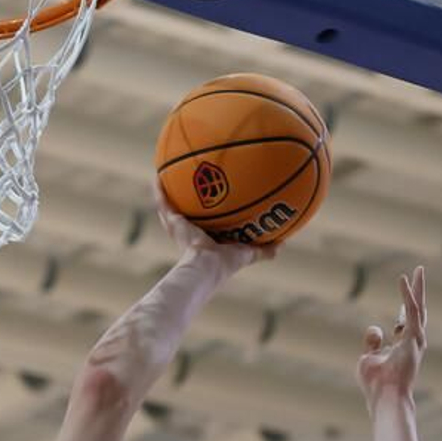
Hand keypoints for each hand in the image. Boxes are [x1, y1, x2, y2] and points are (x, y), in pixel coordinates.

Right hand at [153, 180, 279, 277]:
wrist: (207, 267)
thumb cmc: (226, 264)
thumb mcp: (248, 253)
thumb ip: (264, 250)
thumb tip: (283, 244)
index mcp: (206, 239)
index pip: (205, 224)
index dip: (206, 214)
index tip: (210, 201)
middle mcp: (190, 231)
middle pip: (186, 213)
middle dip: (186, 201)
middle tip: (188, 183)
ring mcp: (179, 226)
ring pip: (171, 206)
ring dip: (168, 191)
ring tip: (165, 174)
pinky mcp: (172, 221)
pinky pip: (163, 201)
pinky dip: (159, 189)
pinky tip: (158, 173)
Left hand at [358, 266, 427, 411]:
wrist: (385, 397)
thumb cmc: (376, 385)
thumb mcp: (368, 359)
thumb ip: (372, 342)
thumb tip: (375, 327)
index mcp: (404, 347)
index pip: (406, 322)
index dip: (405, 308)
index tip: (405, 297)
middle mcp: (413, 342)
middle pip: (418, 310)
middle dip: (419, 292)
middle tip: (420, 272)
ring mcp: (416, 340)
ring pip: (418, 307)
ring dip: (418, 288)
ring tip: (419, 269)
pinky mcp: (413, 338)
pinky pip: (411, 311)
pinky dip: (408, 295)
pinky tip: (404, 280)